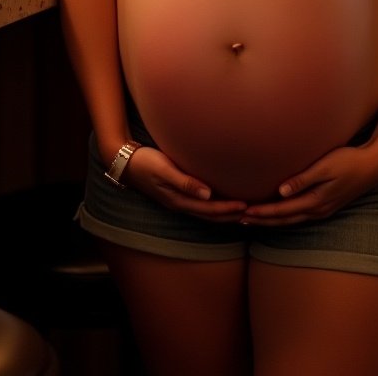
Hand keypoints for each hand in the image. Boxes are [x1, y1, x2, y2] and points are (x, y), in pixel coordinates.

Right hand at [123, 146, 248, 221]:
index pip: (209, 209)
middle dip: (231, 216)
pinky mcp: (176, 194)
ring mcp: (178, 201)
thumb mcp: (164, 169)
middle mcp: (180, 204)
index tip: (246, 206)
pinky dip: (214, 207)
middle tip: (252, 213)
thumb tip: (207, 194)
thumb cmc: (145, 162)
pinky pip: (200, 205)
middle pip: (210, 216)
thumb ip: (184, 182)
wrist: (125, 162)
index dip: (228, 209)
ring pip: (206, 213)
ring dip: (224, 215)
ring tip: (242, 212)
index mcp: (178, 200)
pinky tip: (220, 201)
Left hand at [238, 144, 377, 225]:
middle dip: (262, 220)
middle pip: (284, 220)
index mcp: (315, 201)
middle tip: (240, 219)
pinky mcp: (326, 205)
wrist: (374, 166)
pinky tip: (278, 213)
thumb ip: (303, 179)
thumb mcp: (326, 166)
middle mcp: (317, 210)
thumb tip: (281, 192)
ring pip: (291, 220)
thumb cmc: (348, 160)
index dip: (262, 212)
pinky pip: (299, 216)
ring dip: (272, 220)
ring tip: (253, 218)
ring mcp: (323, 210)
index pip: (282, 211)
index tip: (244, 211)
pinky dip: (285, 217)